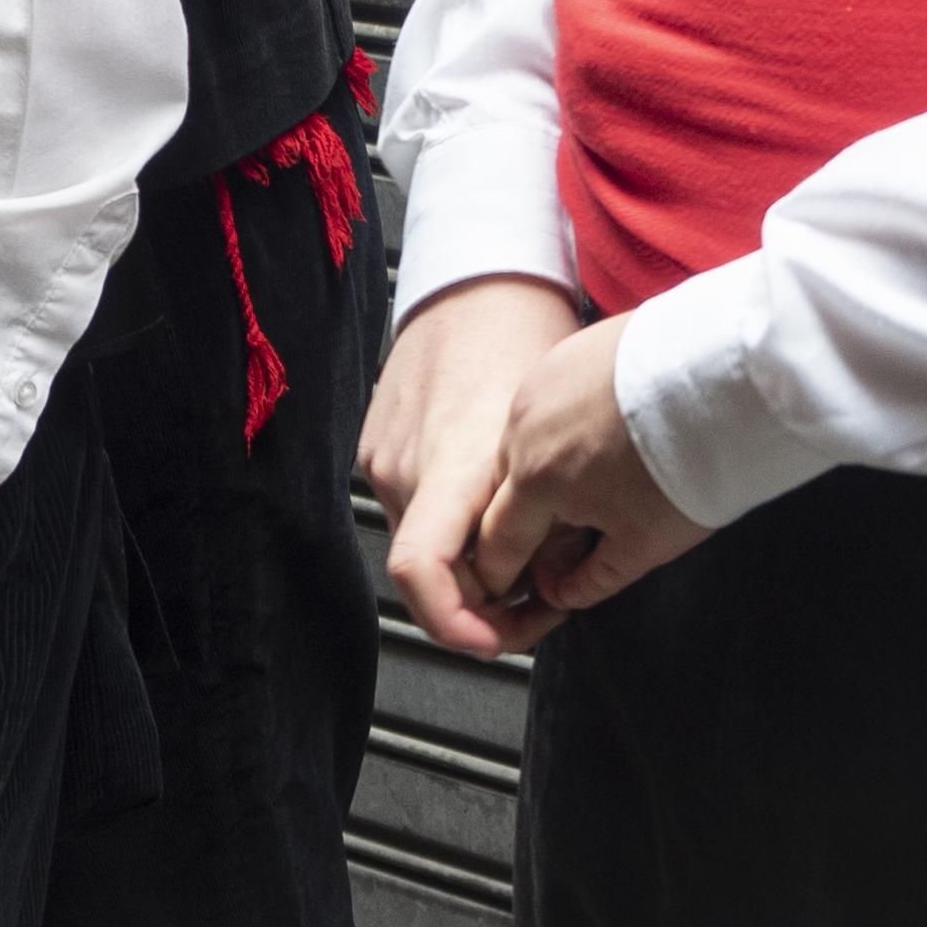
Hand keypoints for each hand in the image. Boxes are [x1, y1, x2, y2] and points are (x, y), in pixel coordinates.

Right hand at [361, 273, 587, 658]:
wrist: (476, 286)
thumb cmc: (526, 349)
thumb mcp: (551, 441)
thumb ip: (544, 522)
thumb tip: (547, 587)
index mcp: (453, 465)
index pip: (423, 572)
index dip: (456, 626)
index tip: (496, 640)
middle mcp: (406, 467)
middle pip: (434, 575)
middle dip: (486, 605)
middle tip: (544, 600)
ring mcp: (382, 458)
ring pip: (428, 545)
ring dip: (471, 562)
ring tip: (526, 542)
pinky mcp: (375, 448)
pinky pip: (414, 510)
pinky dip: (452, 524)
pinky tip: (490, 502)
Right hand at [467, 316, 708, 629]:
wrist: (722, 381)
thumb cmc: (684, 468)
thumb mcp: (645, 545)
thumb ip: (594, 578)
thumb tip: (560, 594)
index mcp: (533, 482)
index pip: (496, 538)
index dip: (499, 570)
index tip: (508, 584)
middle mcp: (521, 429)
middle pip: (509, 487)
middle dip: (530, 517)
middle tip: (579, 533)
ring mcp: (540, 383)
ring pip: (527, 440)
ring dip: (550, 465)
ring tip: (607, 475)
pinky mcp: (566, 354)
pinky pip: (550, 400)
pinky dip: (569, 423)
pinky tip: (613, 429)